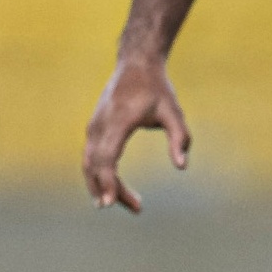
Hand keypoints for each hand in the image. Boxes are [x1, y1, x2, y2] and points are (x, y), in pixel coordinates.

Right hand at [82, 51, 190, 213]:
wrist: (135, 63)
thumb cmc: (157, 88)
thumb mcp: (173, 112)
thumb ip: (179, 139)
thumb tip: (182, 166)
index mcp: (117, 122)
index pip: (106, 159)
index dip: (107, 183)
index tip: (111, 203)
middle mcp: (100, 126)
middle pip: (96, 167)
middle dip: (111, 191)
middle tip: (137, 208)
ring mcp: (93, 127)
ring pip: (90, 165)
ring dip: (103, 186)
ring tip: (127, 203)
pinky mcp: (93, 129)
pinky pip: (91, 158)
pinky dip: (100, 175)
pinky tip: (114, 187)